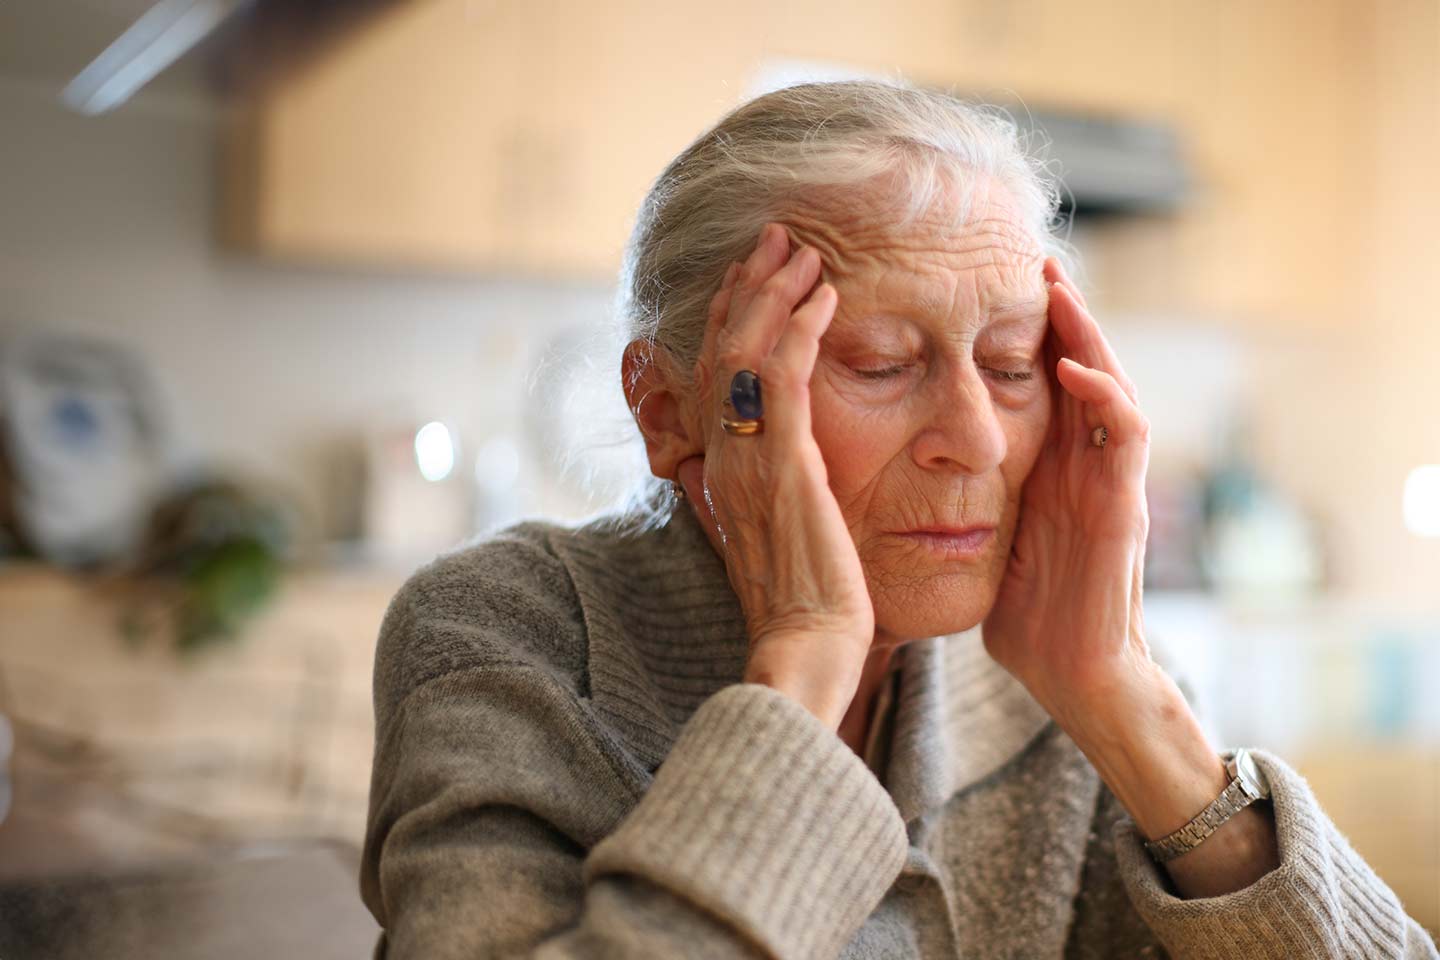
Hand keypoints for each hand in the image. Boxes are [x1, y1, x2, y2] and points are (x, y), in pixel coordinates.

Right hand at [676, 222, 871, 730]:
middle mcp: (724, 458)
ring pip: (746, 352)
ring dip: (774, 293)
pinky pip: (782, 377)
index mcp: (722, 472)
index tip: (755, 278)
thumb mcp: (772, 542)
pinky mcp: (783, 466)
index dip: (733, 320)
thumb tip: (744, 474)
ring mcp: (749, 460)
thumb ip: (757, 499)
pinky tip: (826, 296)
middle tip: (777, 238)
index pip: (718, 377)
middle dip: (749, 288)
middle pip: (722, 350)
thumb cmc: (804, 609)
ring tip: (803, 250)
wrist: (805, 653)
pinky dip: (800, 328)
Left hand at [982, 258, 1160, 736]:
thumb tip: (908, 470)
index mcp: (1053, 469)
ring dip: (1089, 335)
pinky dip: (1102, 396)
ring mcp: (1110, 483)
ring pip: (1111, 386)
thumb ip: (969, 495)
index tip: (992, 288)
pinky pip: (1124, 437)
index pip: (1046, 383)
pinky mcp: (1122, 508)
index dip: (1029, 336)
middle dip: (1064, 315)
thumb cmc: (1028, 615)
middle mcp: (1086, 466)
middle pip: (1083, 368)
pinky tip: (1071, 366)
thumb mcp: (988, 536)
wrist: (1072, 676)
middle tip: (1036, 261)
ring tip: (1059, 288)